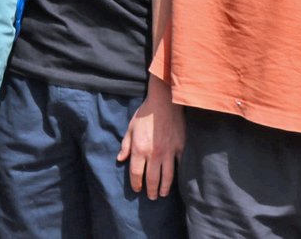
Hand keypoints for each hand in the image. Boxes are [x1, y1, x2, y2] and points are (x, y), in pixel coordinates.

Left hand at [116, 75, 184, 198]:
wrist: (164, 103)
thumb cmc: (145, 114)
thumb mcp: (130, 128)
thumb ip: (125, 145)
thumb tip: (120, 159)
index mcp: (139, 149)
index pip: (136, 173)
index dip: (136, 184)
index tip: (137, 189)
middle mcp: (154, 154)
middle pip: (152, 179)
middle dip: (151, 191)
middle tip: (151, 197)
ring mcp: (168, 152)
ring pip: (167, 177)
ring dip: (164, 188)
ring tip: (162, 194)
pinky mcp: (180, 148)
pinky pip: (179, 166)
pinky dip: (177, 176)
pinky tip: (175, 181)